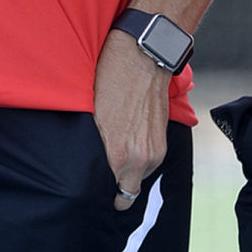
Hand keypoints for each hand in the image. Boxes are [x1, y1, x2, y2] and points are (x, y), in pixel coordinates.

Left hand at [93, 28, 169, 211]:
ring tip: (116, 151)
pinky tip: (129, 139)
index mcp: (117, 156)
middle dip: (116, 189)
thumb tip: (89, 164)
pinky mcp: (163, 139)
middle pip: (126, 193)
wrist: (144, 57)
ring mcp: (155, 150)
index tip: (94, 189)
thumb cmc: (111, 80)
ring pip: (139, 177)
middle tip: (103, 177)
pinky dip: (140, 157)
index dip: (100, 193)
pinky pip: (149, 161)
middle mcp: (139, 159)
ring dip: (129, 171)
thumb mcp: (92, 116)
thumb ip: (94, 147)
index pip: (110, 195)